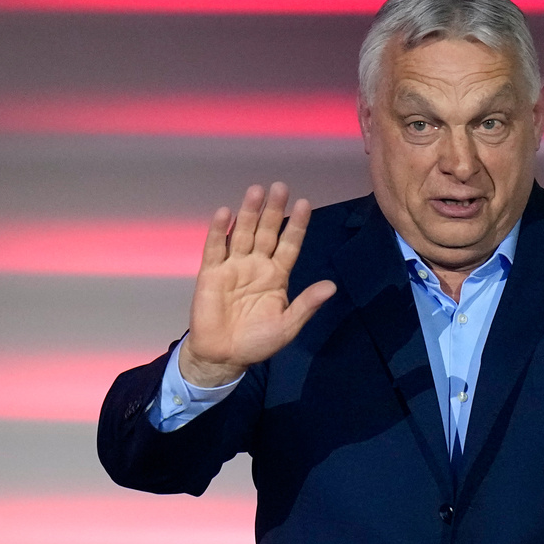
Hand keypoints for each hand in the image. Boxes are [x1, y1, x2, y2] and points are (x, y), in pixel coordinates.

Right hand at [179, 182, 336, 386]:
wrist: (223, 357)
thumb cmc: (257, 342)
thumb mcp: (287, 326)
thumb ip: (306, 304)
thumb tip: (331, 286)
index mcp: (277, 275)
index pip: (289, 244)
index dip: (296, 225)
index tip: (305, 203)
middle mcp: (256, 265)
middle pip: (266, 232)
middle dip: (273, 210)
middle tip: (280, 187)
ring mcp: (233, 267)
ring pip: (242, 234)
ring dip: (249, 213)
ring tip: (256, 191)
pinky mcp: (211, 273)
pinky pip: (215, 248)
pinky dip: (219, 231)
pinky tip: (225, 213)